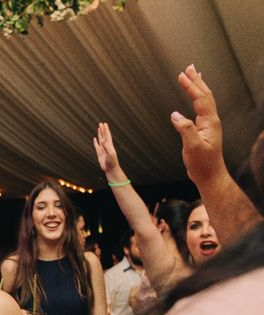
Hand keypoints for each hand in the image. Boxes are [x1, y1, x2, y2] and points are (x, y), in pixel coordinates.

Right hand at [93, 122, 120, 173]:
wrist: (111, 169)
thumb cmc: (112, 162)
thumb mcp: (110, 154)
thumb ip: (107, 147)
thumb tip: (103, 141)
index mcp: (110, 145)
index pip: (107, 136)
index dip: (106, 130)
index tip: (104, 124)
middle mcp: (106, 146)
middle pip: (104, 136)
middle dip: (102, 130)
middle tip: (101, 123)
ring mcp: (103, 149)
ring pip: (100, 140)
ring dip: (100, 134)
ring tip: (98, 128)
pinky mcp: (99, 153)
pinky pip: (97, 146)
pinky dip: (95, 142)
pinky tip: (95, 139)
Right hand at [170, 64, 223, 183]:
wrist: (210, 175)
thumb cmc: (202, 164)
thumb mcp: (192, 147)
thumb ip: (185, 130)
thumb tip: (174, 115)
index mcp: (210, 122)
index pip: (200, 99)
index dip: (190, 86)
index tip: (181, 75)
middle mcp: (211, 120)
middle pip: (205, 95)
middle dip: (196, 80)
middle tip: (189, 67)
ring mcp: (208, 124)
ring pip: (204, 100)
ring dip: (198, 87)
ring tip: (193, 75)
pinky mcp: (204, 129)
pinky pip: (201, 108)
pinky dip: (197, 98)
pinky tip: (194, 97)